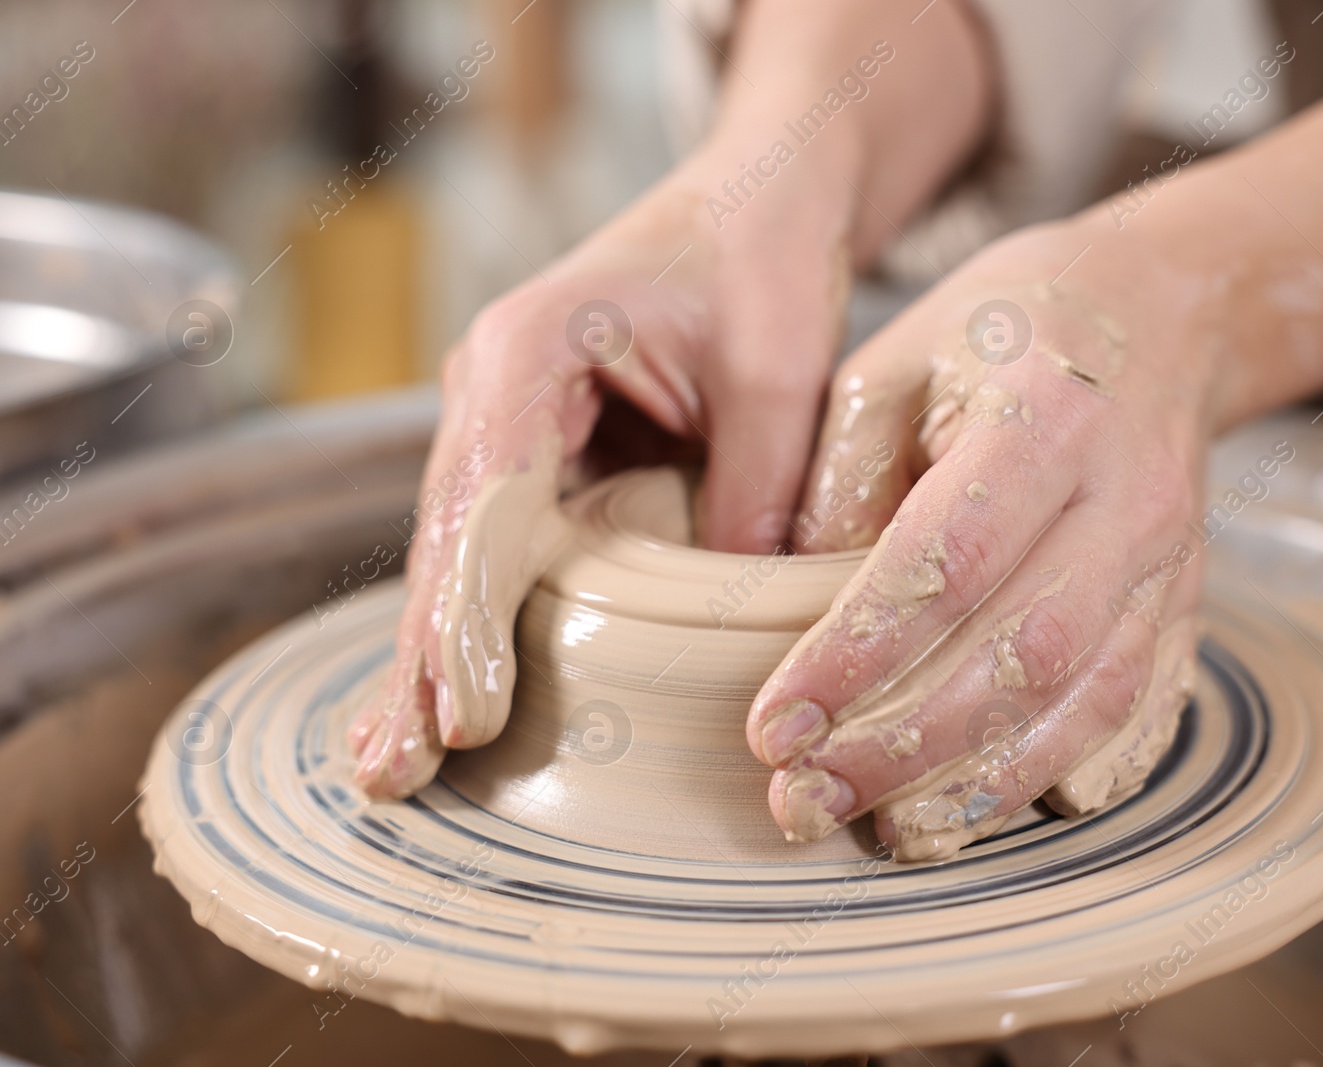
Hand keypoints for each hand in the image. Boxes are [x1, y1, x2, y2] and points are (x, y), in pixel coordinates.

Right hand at [348, 138, 858, 796]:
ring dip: (431, 655)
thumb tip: (739, 623)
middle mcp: (491, 386)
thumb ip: (757, 491)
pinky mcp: (536, 453)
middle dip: (422, 656)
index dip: (470, 611)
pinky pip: (499, 549)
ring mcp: (503, 421)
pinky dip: (471, 622)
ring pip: (459, 554)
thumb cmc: (761, 261)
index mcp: (529, 348)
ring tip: (394, 765)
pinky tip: (440, 702)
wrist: (754, 199)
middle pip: (447, 539)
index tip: (465, 711)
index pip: (485, 501)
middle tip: (395, 770)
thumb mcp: (779, 373)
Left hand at [746, 219, 1210, 859]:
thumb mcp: (895, 361)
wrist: (1164, 309)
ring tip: (881, 829)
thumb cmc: (1009, 324)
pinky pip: (1134, 713)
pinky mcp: (1184, 603)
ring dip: (977, 785)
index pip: (946, 564)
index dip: (854, 658)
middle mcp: (1125, 500)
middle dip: (903, 748)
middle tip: (804, 799)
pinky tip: (980, 811)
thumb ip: (843, 479)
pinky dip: (1056, 774)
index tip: (773, 728)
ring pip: (1084, 705)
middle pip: (1020, 656)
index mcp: (1045, 418)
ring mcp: (1169, 562)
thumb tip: (789, 610)